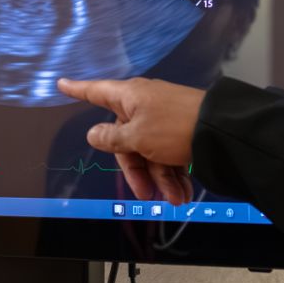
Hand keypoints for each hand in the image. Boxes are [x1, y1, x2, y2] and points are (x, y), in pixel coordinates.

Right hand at [56, 77, 203, 204]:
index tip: (61, 84)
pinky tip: (182, 193)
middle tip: (145, 193)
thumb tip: (94, 134)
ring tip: (174, 198)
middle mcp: (144, 105)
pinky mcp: (180, 130)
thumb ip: (112, 138)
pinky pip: (168, 154)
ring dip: (160, 179)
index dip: (77, 89)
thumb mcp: (137, 137)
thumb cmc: (176, 126)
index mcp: (129, 97)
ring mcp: (163, 118)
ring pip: (150, 152)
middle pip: (125, 139)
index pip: (95, 92)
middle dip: (136, 170)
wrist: (222, 131)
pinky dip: (174, 174)